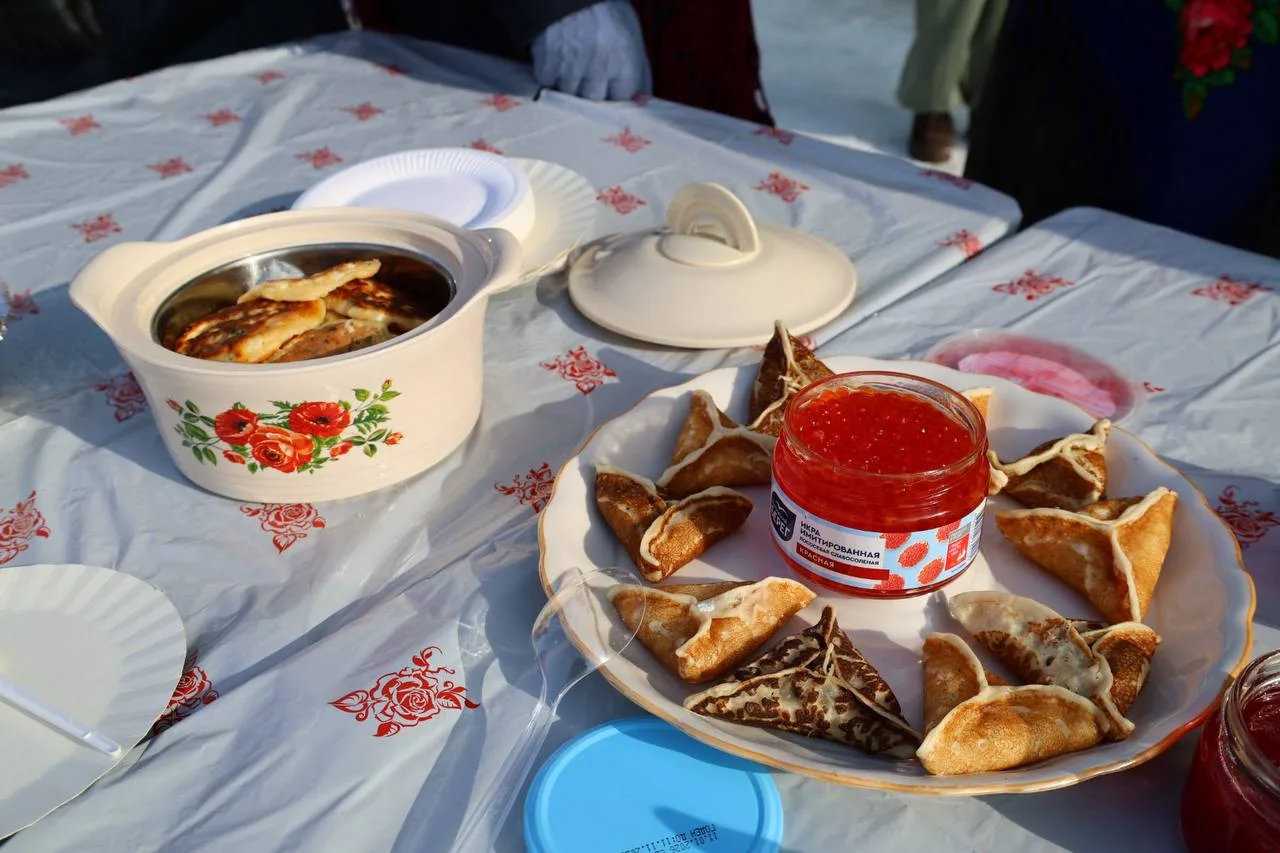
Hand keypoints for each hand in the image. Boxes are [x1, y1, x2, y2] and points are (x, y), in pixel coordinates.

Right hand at [530, 0, 651, 100]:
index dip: (615, 90)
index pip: (622, 96)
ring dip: (568, 80)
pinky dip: (549, 73)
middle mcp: (599, 66)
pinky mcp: (547, 64)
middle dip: (591, 87)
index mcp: (625, 58)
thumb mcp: (631, 33)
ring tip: (571, 57)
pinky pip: (548, 83)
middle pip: (594, 99)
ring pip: (569, 94)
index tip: (609, 81)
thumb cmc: (604, 9)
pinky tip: (556, 54)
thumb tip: (642, 101)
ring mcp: (571, 67)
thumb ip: (639, 70)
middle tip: (587, 65)